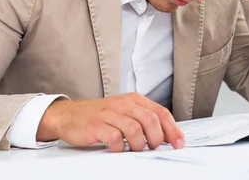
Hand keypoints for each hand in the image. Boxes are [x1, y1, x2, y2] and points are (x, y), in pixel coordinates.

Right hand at [36, 92, 184, 151]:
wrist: (69, 115)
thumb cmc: (99, 116)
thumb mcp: (123, 112)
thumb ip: (143, 119)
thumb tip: (166, 136)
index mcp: (134, 100)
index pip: (160, 112)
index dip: (173, 129)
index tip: (179, 143)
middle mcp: (123, 104)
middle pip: (151, 120)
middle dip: (157, 139)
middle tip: (152, 148)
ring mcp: (109, 114)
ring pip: (135, 130)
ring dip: (139, 145)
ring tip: (134, 149)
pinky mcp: (96, 125)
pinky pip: (115, 138)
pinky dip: (120, 148)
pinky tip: (117, 149)